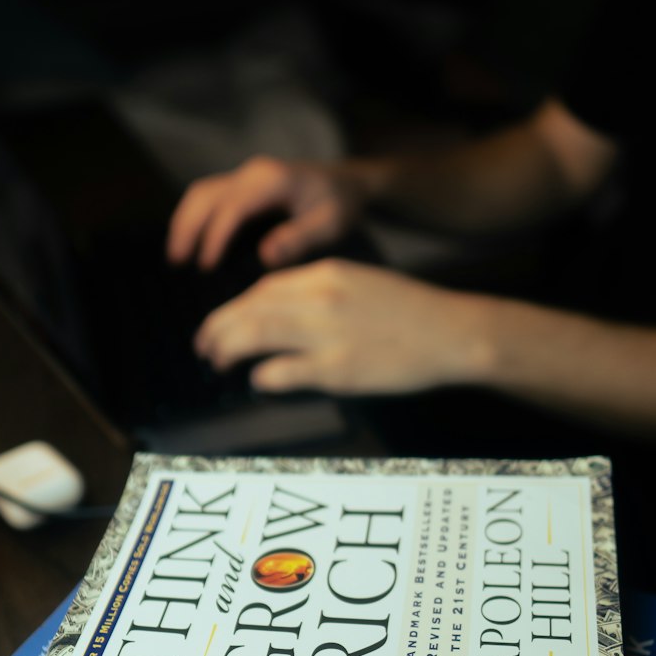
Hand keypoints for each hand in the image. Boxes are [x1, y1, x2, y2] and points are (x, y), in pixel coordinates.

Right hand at [166, 155, 369, 271]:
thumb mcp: (330, 224)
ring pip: (201, 193)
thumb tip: (265, 256)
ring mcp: (245, 176)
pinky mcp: (242, 185)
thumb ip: (299, 239)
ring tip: (177, 257)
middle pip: (206, 195)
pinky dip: (194, 218)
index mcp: (274, 179)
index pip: (233, 206)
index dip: (215, 237)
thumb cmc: (340, 205)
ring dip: (184, 222)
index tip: (207, 267)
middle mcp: (254, 173)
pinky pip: (209, 197)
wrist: (346, 184)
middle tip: (177, 263)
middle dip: (187, 228)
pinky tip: (190, 244)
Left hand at [194, 258, 489, 394]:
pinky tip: (258, 381)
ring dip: (228, 349)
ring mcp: (328, 333)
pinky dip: (263, 377)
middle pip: (250, 310)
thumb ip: (318, 294)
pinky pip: (282, 371)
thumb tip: (275, 312)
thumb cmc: (409, 313)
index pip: (263, 289)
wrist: (452, 332)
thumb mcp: (359, 284)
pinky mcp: (338, 368)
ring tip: (217, 362)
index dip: (233, 308)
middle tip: (203, 347)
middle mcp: (321, 298)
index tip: (220, 324)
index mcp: (326, 274)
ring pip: (256, 335)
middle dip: (217, 328)